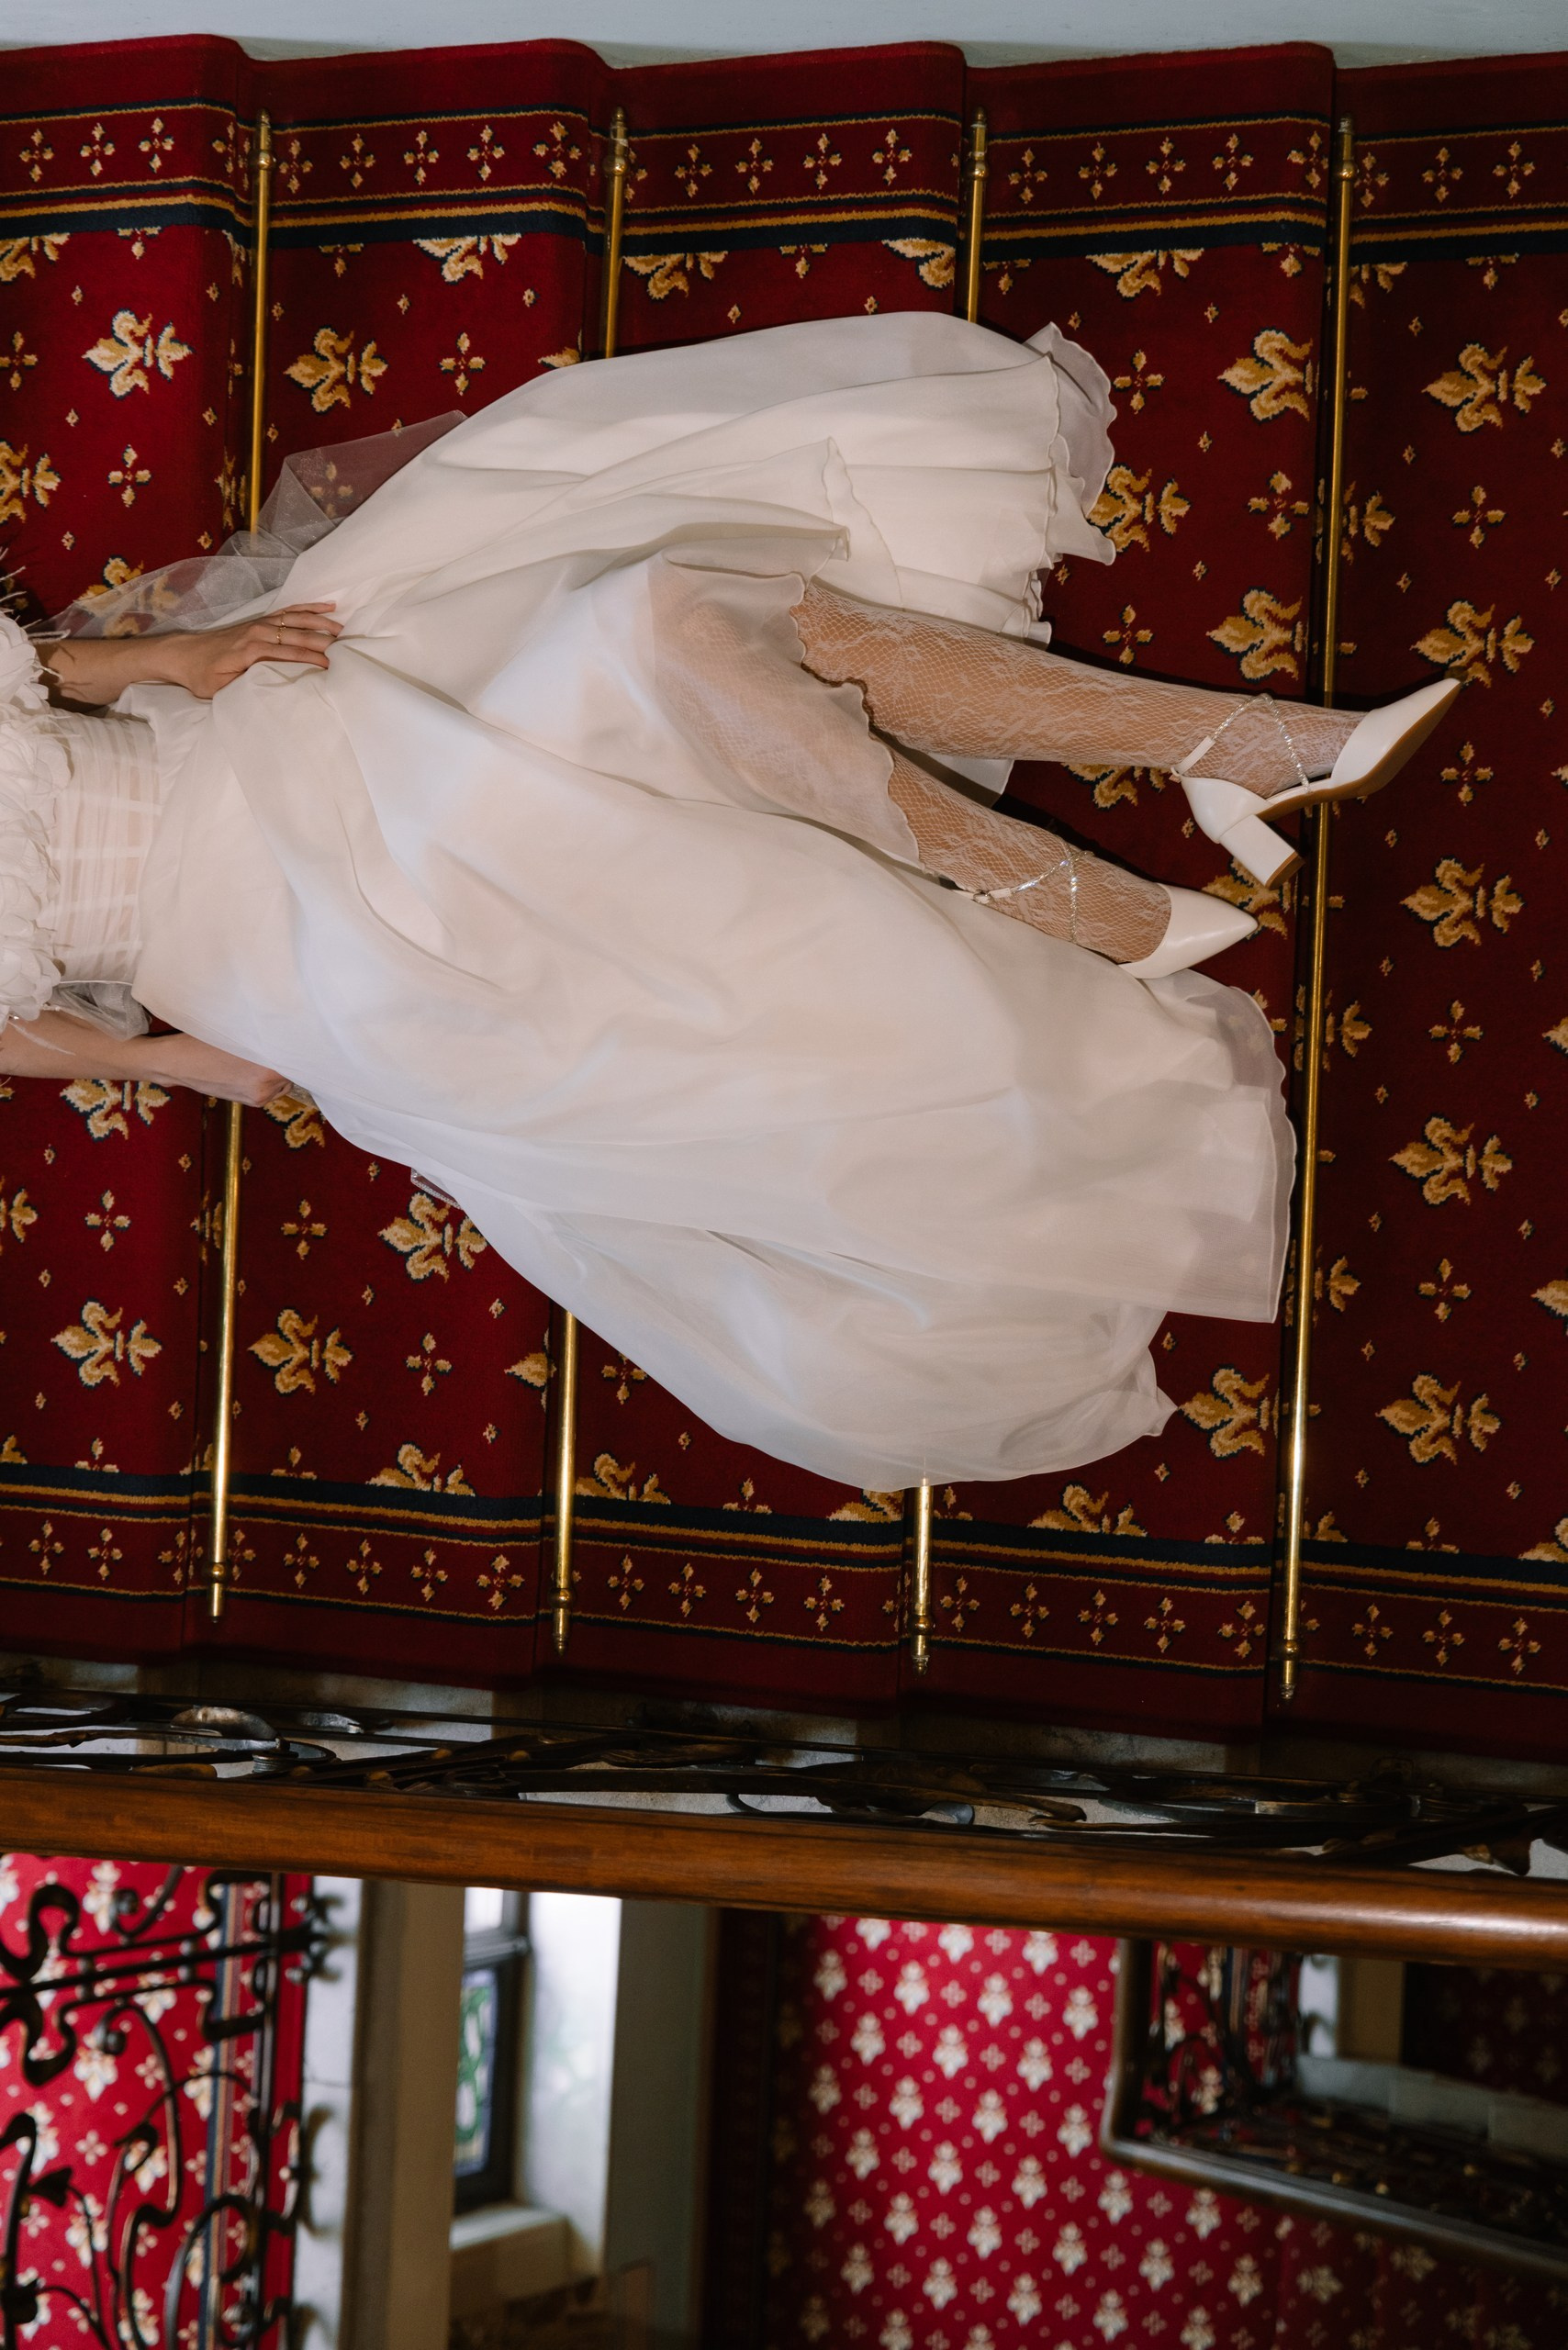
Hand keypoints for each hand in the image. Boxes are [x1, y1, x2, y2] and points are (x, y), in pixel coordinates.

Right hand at [149, 1032, 292, 1105]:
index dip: (302, 1047)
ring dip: (281, 1071)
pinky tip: (255, 1069)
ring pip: (285, 1081)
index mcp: (268, 1065)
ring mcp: (261, 1095)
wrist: (180, 1063)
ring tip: (264, 1058)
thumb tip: (291, 1026)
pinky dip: (271, 1080)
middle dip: (290, 1059)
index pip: (299, 1058)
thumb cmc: (207, 1041)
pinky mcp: (254, 1101)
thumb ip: (266, 1034)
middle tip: (282, 1046)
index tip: (304, 1038)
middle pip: (295, 1070)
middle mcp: (268, 1084)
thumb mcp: (239, 1031)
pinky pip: (274, 1090)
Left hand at [159, 603, 342, 698]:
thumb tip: (272, 687)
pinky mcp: (260, 620)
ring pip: (297, 620)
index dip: (310, 659)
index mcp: (250, 650)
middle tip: (347, 648)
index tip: (331, 666)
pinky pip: (289, 611)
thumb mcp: (220, 689)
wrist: (183, 654)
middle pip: (297, 635)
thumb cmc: (201, 676)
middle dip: (323, 641)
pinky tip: (327, 608)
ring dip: (321, 624)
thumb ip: (244, 685)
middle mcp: (258, 632)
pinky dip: (309, 608)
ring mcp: (260, 623)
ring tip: (344, 630)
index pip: (288, 654)